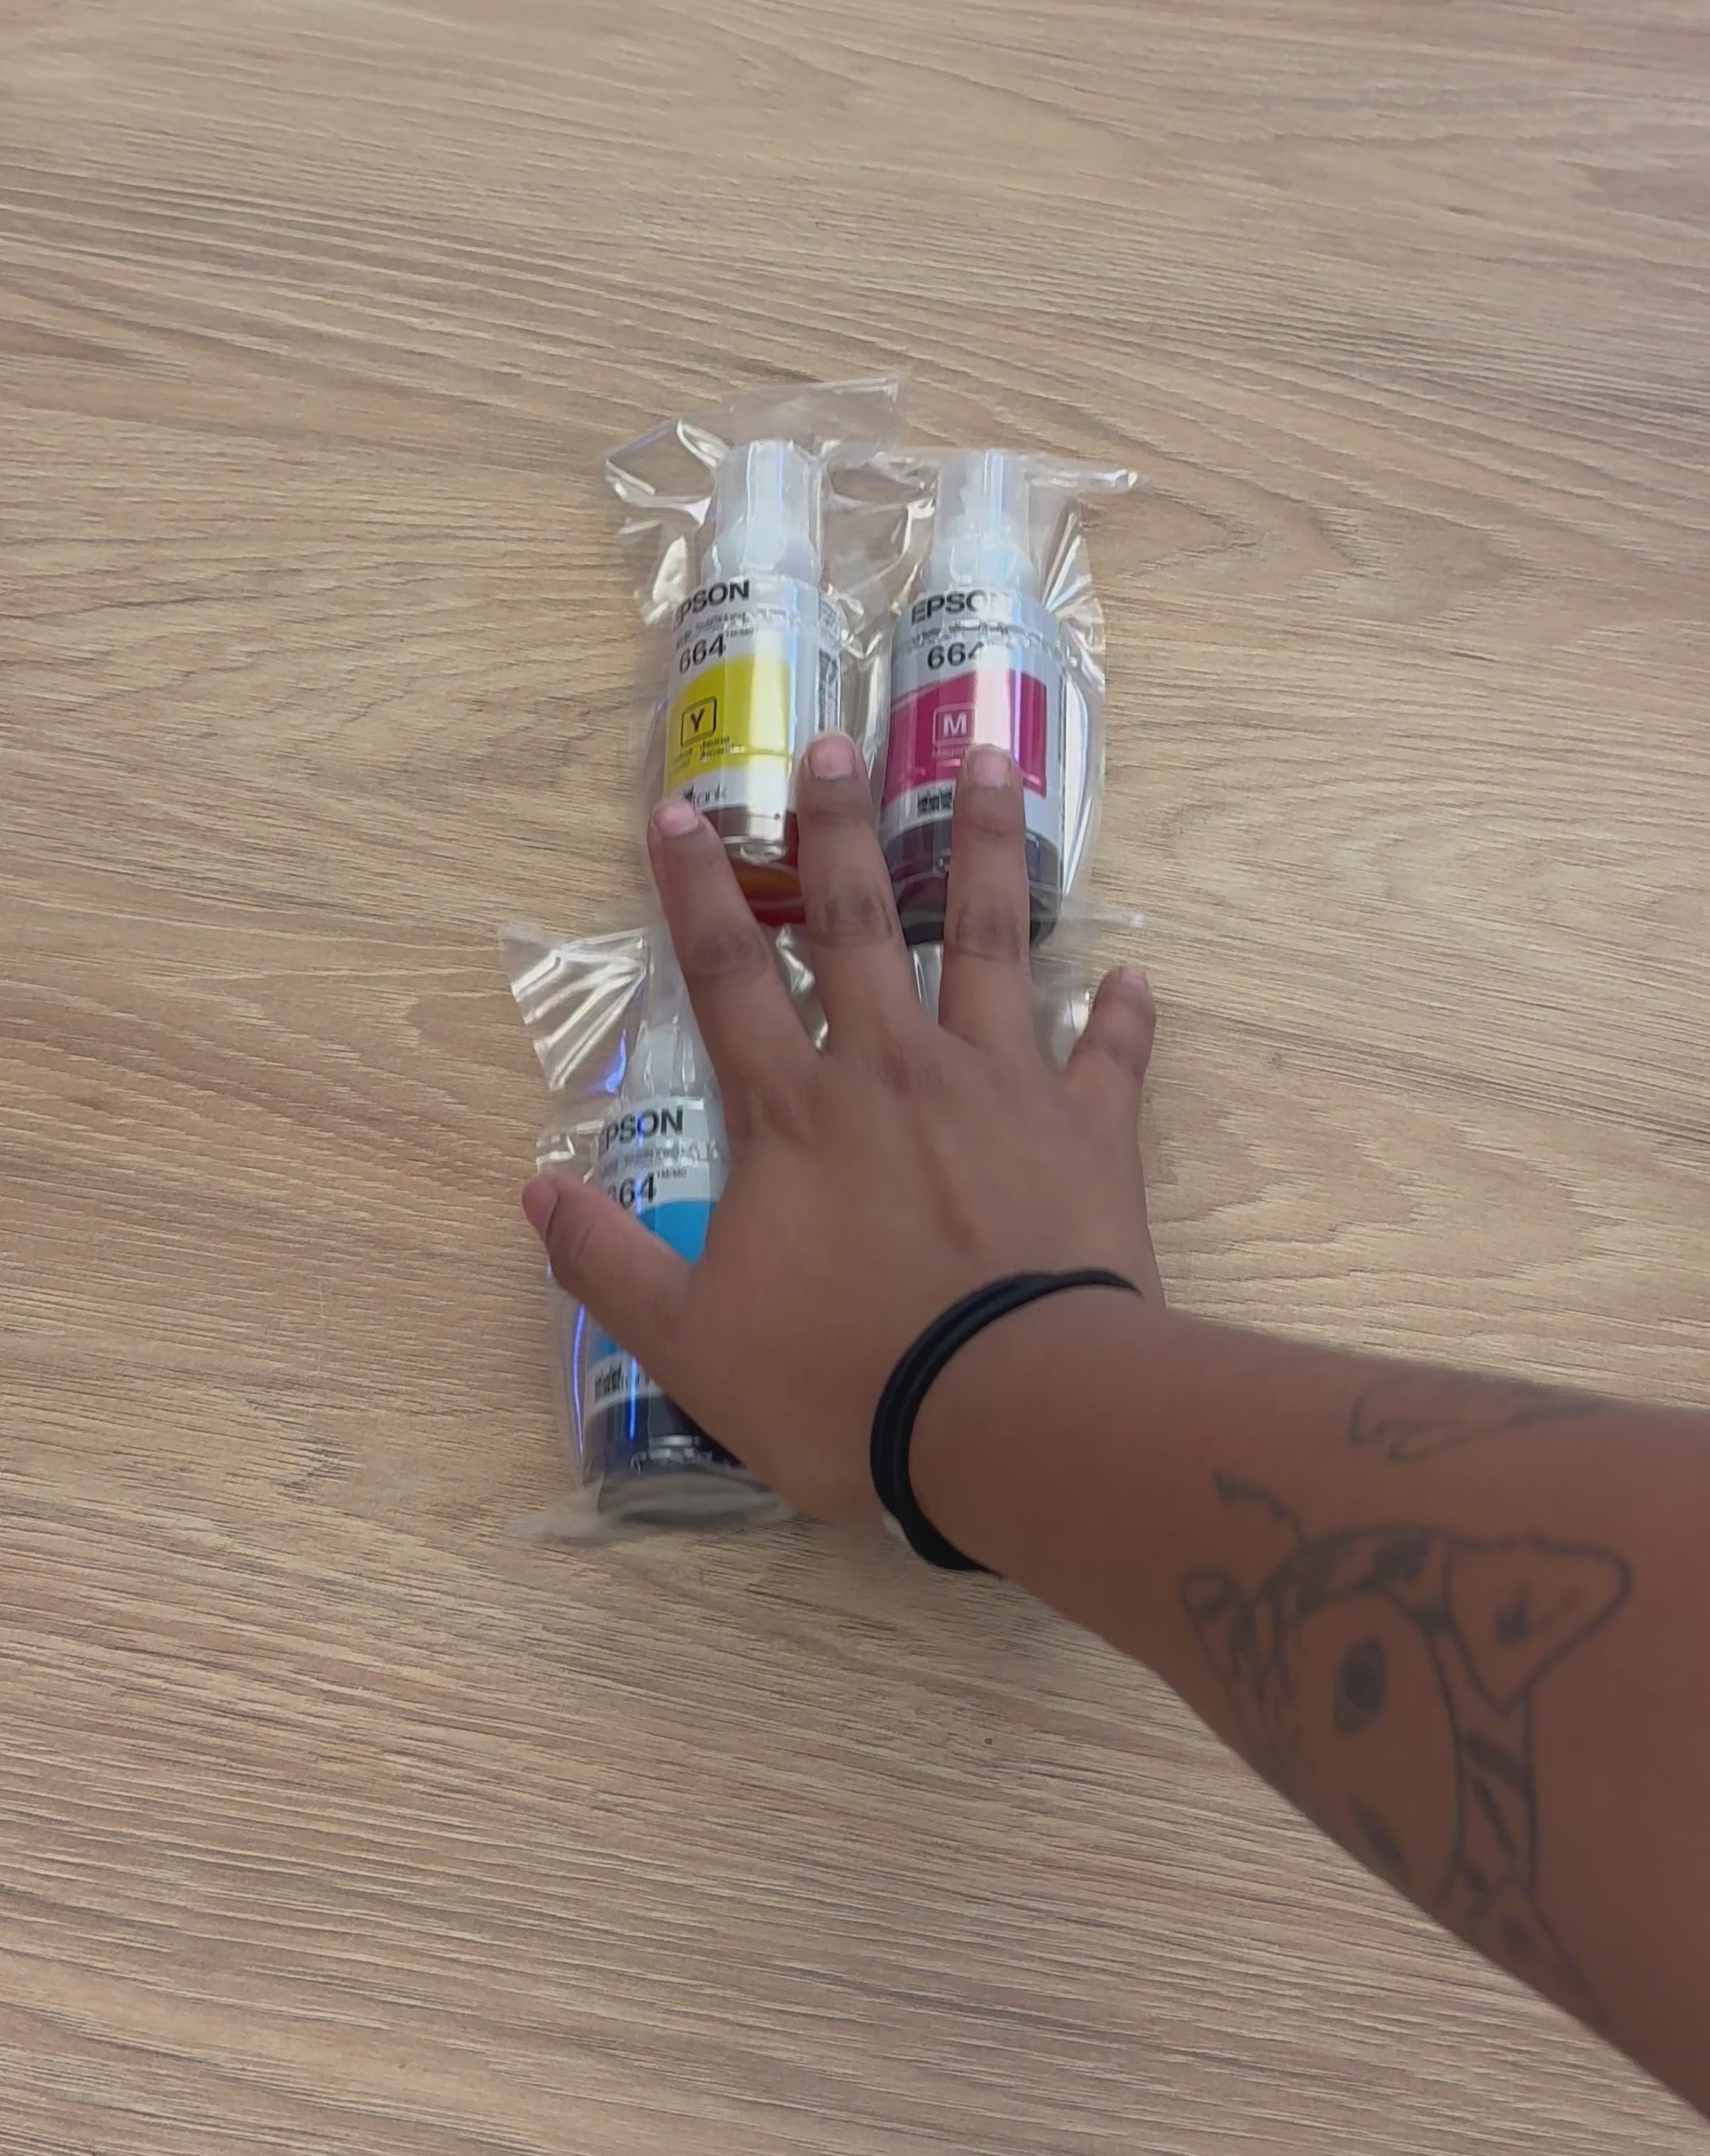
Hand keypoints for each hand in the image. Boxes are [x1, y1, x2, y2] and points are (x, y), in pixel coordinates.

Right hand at [523, 734, 1160, 1521]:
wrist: (1016, 1415)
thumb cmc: (848, 1386)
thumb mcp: (692, 1345)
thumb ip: (610, 1265)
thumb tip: (534, 1194)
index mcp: (795, 1115)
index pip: (728, 979)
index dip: (694, 893)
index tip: (681, 809)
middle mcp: (894, 1072)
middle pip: (860, 923)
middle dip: (838, 827)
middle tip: (836, 740)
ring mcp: (1001, 1088)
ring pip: (993, 939)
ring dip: (987, 845)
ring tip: (993, 756)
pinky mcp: (1089, 1130)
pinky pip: (1109, 1055)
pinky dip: (1122, 1015)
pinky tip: (1134, 974)